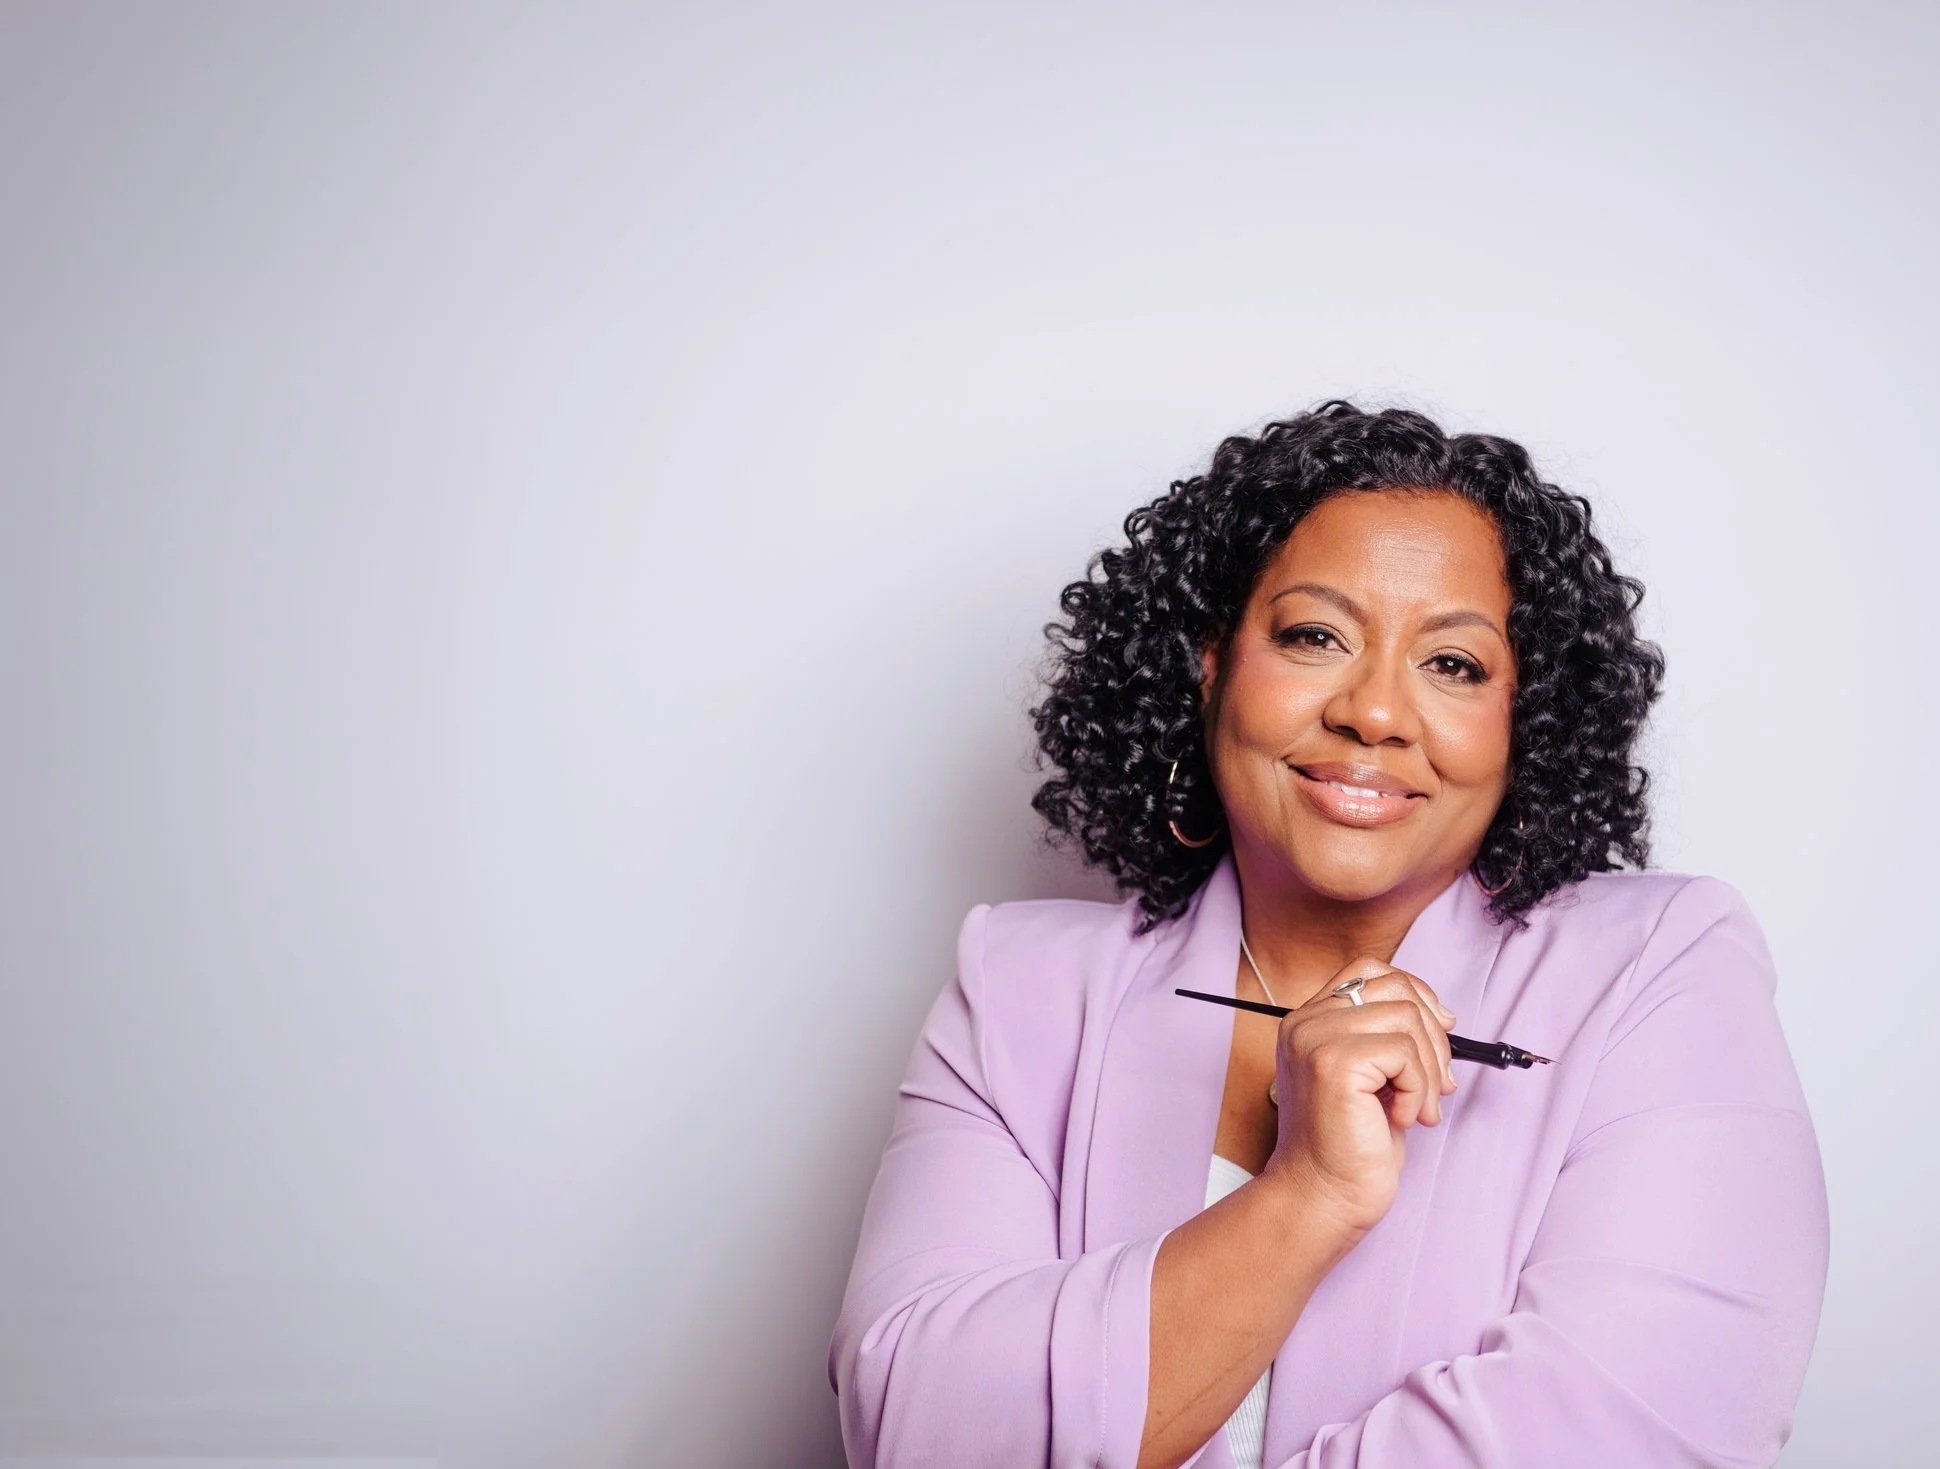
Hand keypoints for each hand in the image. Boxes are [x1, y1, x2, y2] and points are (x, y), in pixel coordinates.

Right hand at [1259, 957, 1458, 1236]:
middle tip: (1437, 1084)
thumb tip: (1443, 1013)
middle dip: (1434, 1036)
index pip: (1370, 970)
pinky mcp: (1334, 1064)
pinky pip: (1404, 1052)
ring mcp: (1316, 1040)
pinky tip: (1403, 1119)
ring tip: (1418, 1109)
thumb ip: (1388, 1037)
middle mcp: (1305, 1023)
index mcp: (1309, 1021)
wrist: (1322, 1199)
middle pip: (1396, 987)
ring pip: (1407, 1018)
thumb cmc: (1349, 1148)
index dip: (1415, 993)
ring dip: (1430, 1070)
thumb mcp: (1371, 1078)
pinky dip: (1418, 1089)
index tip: (1438, 1031)